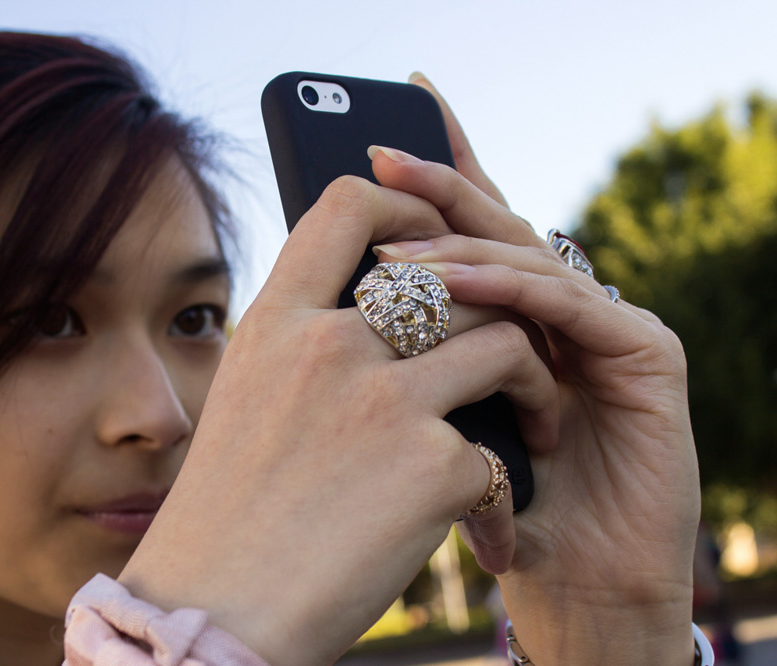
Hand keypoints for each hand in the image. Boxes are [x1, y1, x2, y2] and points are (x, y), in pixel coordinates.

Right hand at [119, 173, 558, 664]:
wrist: (215, 616)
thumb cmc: (229, 516)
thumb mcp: (248, 401)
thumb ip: (302, 345)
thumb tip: (372, 309)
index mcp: (275, 324)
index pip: (349, 206)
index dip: (408, 205)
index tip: (441, 238)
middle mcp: (328, 346)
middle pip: (453, 277)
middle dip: (500, 307)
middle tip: (515, 352)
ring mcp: (382, 402)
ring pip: (505, 343)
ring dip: (535, 385)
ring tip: (534, 426)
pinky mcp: (430, 468)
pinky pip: (502, 454)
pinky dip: (505, 496)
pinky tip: (487, 531)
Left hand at [370, 76, 699, 664]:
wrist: (572, 586)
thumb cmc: (488, 508)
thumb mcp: (423, 421)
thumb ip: (397, 360)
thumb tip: (314, 306)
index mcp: (512, 317)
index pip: (468, 230)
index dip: (432, 182)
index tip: (374, 143)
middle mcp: (560, 309)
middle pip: (497, 225)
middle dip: (438, 187)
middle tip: (381, 154)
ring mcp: (606, 324)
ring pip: (527, 258)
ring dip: (458, 249)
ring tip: (395, 252)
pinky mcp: (646, 353)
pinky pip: (571, 305)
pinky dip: (513, 291)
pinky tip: (458, 286)